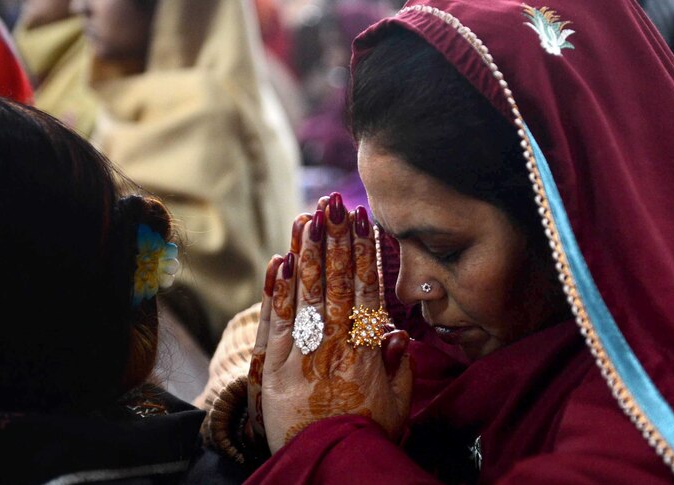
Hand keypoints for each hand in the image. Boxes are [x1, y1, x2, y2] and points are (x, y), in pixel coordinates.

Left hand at [250, 194, 412, 453]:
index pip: (367, 290)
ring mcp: (302, 352)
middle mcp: (336, 345)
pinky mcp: (272, 365)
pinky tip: (279, 260)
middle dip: (335, 239)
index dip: (365, 252)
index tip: (364, 221)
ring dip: (307, 252)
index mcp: (368, 352)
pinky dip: (276, 289)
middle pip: (337, 282)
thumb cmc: (364, 434)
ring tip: (308, 217)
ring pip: (306, 293)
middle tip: (334, 203)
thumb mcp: (398, 406)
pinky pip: (276, 321)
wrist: (323, 463)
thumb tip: (397, 333)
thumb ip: (400, 367)